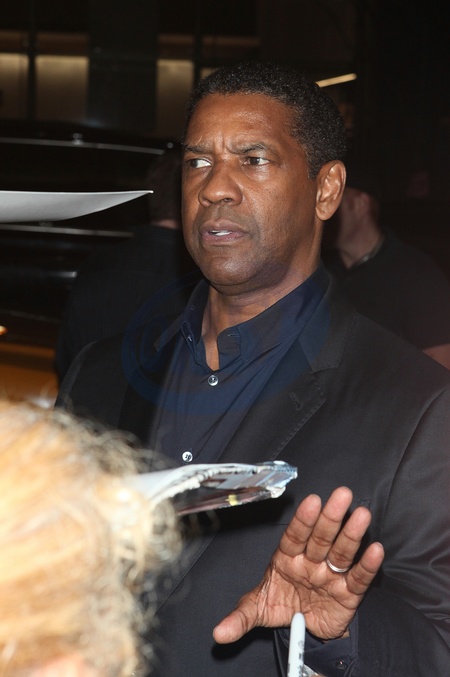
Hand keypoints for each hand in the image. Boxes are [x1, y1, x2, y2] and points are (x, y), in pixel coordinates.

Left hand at [213, 486, 383, 642]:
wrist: (303, 627)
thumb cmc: (281, 604)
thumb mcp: (259, 609)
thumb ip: (240, 618)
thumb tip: (219, 633)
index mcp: (287, 558)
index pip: (294, 537)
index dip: (303, 520)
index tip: (311, 502)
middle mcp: (311, 562)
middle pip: (321, 538)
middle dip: (330, 518)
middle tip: (342, 495)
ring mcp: (330, 576)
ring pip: (341, 553)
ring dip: (352, 535)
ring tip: (361, 515)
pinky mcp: (348, 594)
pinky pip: (358, 578)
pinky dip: (367, 565)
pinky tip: (375, 550)